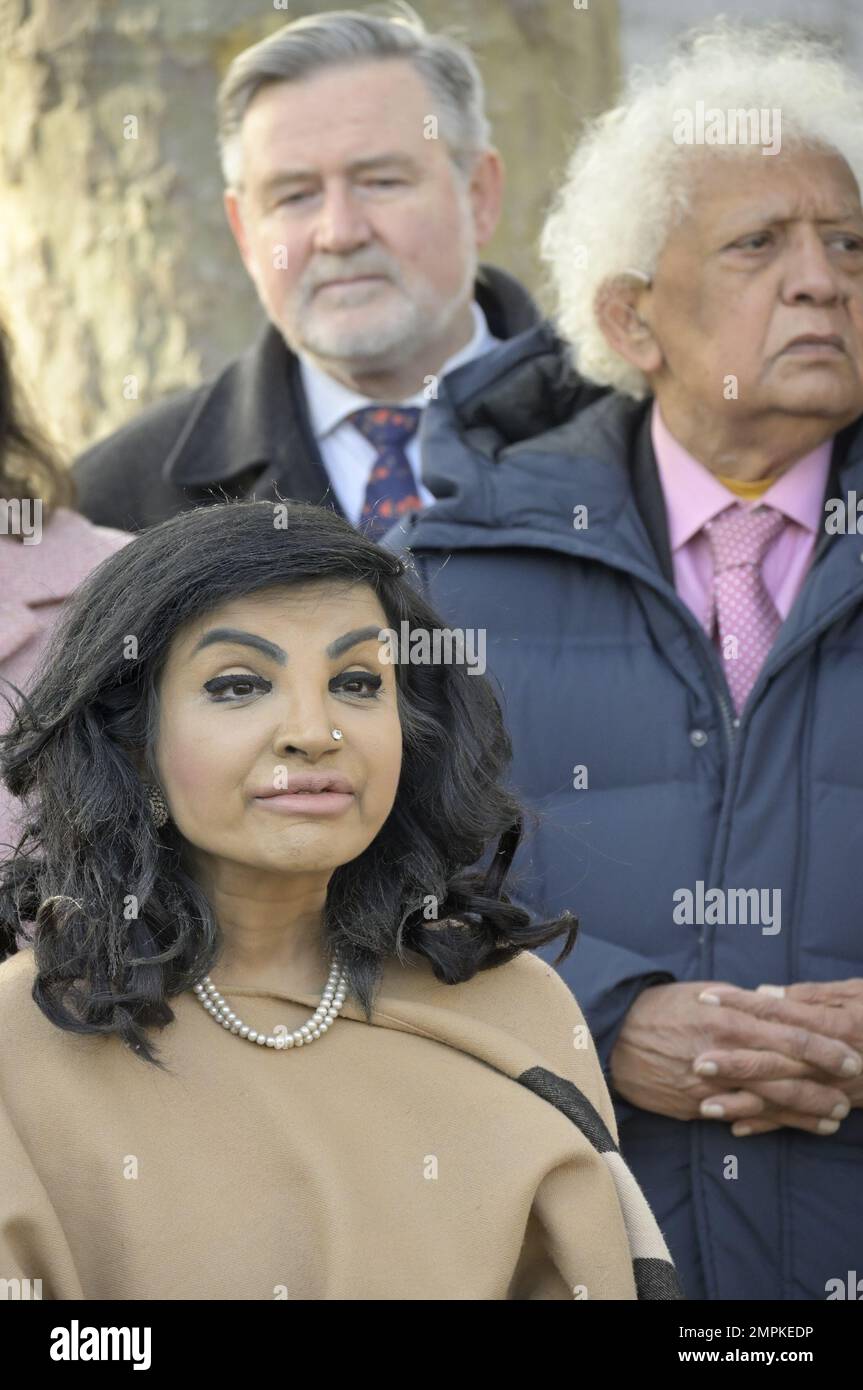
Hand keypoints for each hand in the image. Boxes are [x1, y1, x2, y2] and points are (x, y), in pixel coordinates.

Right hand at [609, 981, 861, 1125]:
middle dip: (823, 1083)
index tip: (849, 1055)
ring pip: (769, 1099)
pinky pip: (742, 1116)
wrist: (612, 1036)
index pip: (788, 1033)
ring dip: (806, 1110)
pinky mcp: (697, 1105)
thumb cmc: (660, 1008)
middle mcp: (723, 1051)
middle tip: (851, 1091)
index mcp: (728, 1018)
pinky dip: (772, 1123)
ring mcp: (711, 1083)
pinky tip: (795, 1127)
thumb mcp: (703, 994)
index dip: (822, 1047)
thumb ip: (742, 1004)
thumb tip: (777, 1005)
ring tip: (835, 1116)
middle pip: (785, 1071)